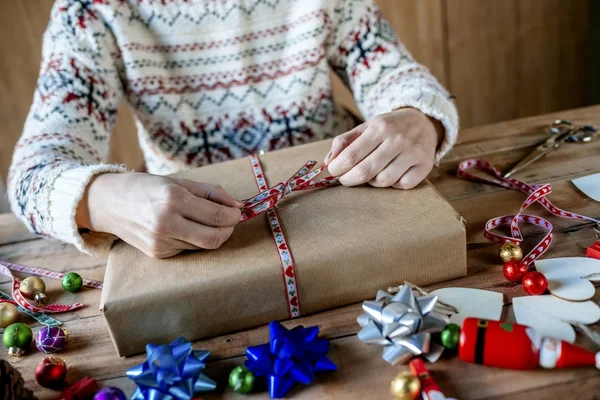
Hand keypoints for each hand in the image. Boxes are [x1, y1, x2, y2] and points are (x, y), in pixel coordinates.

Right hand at [76, 172, 242, 257]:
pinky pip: (188, 249)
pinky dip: (194, 240)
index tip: (237, 212)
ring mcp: (161, 241)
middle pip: (215, 238)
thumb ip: (211, 193)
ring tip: (206, 221)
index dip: (234, 216)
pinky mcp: (158, 254)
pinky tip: (185, 228)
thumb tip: (237, 206)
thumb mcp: (179, 181)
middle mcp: (167, 223)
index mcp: (173, 199)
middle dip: (228, 230)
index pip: (218, 216)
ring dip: (212, 235)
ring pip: (203, 246)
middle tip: (229, 221)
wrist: (108, 202)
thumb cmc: (146, 187)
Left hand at [325, 108, 443, 188]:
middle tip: (345, 179)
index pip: (352, 155)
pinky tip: (391, 174)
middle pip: (366, 171)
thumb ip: (344, 142)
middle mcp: (398, 139)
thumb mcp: (366, 127)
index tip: (333, 171)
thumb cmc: (389, 127)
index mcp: (380, 127)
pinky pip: (402, 185)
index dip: (338, 168)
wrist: (424, 122)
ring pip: (383, 181)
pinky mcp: (425, 166)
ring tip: (370, 173)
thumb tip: (328, 162)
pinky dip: (393, 184)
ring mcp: (413, 153)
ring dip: (372, 182)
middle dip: (349, 179)